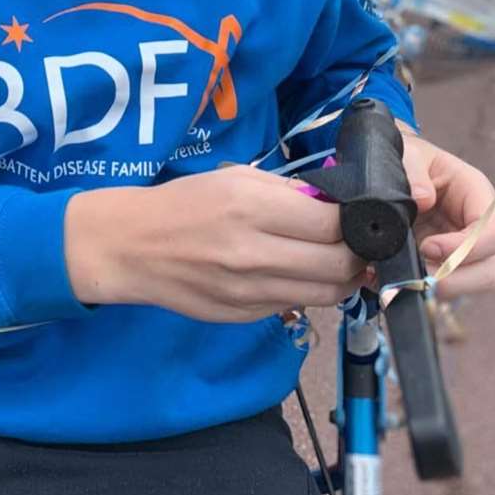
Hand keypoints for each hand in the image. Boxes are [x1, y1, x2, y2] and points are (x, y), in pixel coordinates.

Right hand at [64, 167, 368, 322]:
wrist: (133, 247)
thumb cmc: (186, 203)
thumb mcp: (235, 178)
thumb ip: (288, 192)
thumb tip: (336, 202)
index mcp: (251, 207)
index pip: (331, 223)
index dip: (356, 221)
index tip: (361, 216)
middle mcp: (253, 252)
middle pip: (338, 265)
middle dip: (358, 254)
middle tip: (359, 243)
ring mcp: (249, 291)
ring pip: (326, 294)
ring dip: (344, 279)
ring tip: (341, 262)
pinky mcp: (244, 316)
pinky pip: (296, 306)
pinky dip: (310, 291)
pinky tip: (302, 274)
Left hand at [396, 125, 494, 298]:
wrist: (394, 167)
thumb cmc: (408, 157)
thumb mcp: (409, 153)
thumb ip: (414, 171)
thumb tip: (423, 199)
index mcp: (478, 196)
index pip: (491, 235)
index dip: (463, 249)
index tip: (428, 248)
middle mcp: (478, 228)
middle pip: (487, 271)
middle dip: (452, 279)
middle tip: (417, 274)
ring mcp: (463, 250)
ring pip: (467, 286)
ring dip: (436, 288)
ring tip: (402, 277)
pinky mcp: (443, 264)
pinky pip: (441, 288)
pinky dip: (418, 290)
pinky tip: (390, 279)